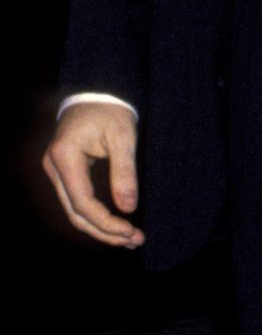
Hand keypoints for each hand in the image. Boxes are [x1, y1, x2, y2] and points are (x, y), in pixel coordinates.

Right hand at [43, 101, 142, 247]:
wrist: (95, 94)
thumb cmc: (110, 112)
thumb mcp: (123, 138)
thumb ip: (124, 172)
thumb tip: (128, 208)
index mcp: (65, 155)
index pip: (82, 201)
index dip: (105, 222)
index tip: (131, 231)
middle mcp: (54, 166)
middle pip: (75, 213)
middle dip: (105, 232)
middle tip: (135, 241)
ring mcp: (56, 171)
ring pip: (74, 211)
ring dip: (101, 229)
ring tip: (130, 239)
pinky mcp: (64, 174)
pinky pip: (77, 202)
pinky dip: (96, 217)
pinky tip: (117, 227)